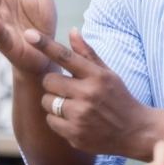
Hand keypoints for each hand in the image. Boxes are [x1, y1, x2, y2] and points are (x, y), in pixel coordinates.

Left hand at [25, 27, 152, 156]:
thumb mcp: (108, 74)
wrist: (134, 130)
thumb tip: (72, 31)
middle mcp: (88, 94)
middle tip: (67, 88)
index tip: (29, 34)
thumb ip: (88, 54)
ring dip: (54, 103)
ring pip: (47, 102)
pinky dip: (58, 120)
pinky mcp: (75, 134)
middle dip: (54, 83)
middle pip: (49, 80)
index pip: (66, 56)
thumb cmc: (119, 98)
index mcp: (97, 76)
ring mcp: (81, 115)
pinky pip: (50, 121)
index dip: (45, 45)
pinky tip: (75, 120)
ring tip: (73, 106)